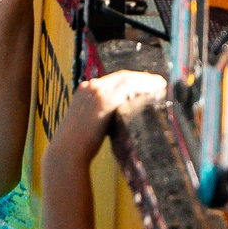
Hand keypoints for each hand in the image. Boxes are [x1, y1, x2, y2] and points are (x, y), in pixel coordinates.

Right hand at [45, 70, 167, 164]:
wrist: (67, 152)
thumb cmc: (77, 146)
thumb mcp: (87, 125)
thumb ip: (101, 117)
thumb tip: (119, 119)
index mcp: (84, 91)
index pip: (112, 80)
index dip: (130, 80)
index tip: (144, 85)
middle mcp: (90, 87)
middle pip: (121, 76)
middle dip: (140, 78)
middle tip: (157, 83)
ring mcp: (97, 92)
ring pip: (127, 78)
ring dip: (146, 80)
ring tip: (160, 85)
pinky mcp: (105, 100)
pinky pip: (131, 86)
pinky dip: (145, 85)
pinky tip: (157, 89)